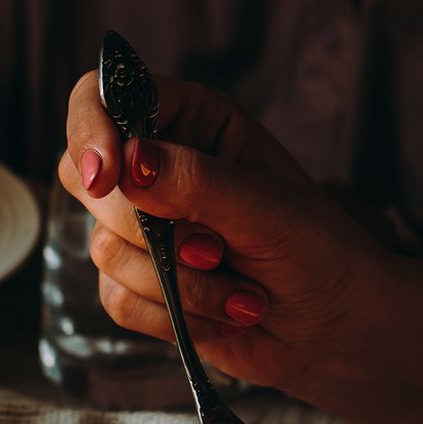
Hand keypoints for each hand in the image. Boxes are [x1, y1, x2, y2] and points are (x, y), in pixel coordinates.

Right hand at [59, 71, 399, 393]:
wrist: (333, 327)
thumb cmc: (317, 251)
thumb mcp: (267, 207)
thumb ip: (196, 180)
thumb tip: (128, 162)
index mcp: (193, 123)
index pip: (104, 96)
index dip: (92, 130)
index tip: (106, 176)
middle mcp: (159, 169)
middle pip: (90, 181)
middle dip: (152, 231)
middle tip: (217, 247)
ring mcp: (143, 229)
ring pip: (105, 250)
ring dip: (180, 284)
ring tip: (241, 291)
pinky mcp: (137, 283)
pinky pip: (115, 298)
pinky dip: (171, 316)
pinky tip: (221, 314)